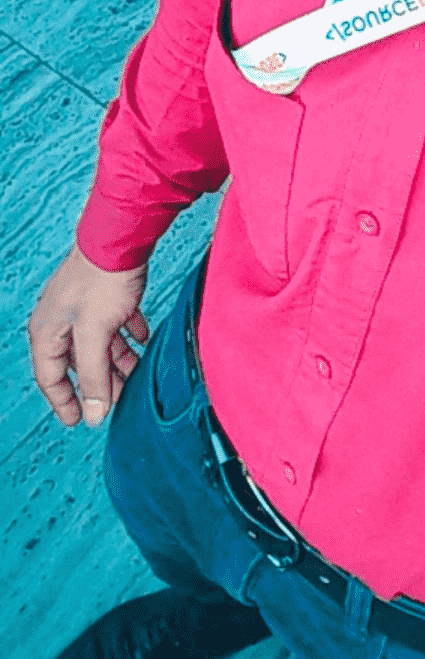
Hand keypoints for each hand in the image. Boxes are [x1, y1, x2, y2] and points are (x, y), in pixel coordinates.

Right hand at [27, 239, 149, 428]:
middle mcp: (61, 320)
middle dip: (99, 383)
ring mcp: (82, 306)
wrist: (122, 236)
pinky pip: (114, 323)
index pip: (50, 378)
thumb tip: (94, 414)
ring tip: (138, 373)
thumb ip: (93, 375)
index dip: (64, 403)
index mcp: (48, 331)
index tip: (79, 422)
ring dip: (117, 361)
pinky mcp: (103, 294)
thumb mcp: (95, 335)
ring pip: (98, 345)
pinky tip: (143, 339)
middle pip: (77, 363)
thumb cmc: (102, 280)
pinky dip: (127, 335)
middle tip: (120, 400)